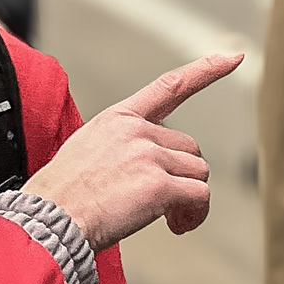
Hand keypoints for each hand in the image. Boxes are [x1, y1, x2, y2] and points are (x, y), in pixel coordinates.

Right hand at [25, 53, 240, 251]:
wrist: (49, 217)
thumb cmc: (62, 195)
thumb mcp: (86, 151)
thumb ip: (122, 148)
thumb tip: (145, 168)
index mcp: (118, 118)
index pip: (169, 87)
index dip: (205, 70)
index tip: (233, 56)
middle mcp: (136, 131)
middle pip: (190, 148)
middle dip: (182, 176)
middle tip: (163, 204)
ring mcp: (148, 155)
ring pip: (198, 173)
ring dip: (188, 198)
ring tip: (166, 218)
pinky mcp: (159, 184)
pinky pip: (199, 197)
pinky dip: (194, 215)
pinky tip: (175, 226)